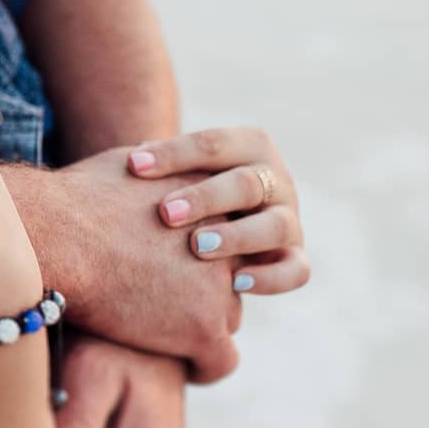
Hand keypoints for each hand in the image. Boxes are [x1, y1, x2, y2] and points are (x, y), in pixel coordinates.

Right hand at [37, 147, 242, 382]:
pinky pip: (221, 360)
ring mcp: (220, 284)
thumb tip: (142, 163)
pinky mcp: (204, 326)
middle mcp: (228, 239)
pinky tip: (185, 368)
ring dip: (200, 325)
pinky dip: (204, 367)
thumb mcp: (128, 165)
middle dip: (204, 288)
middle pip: (230, 276)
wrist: (60, 233)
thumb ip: (153, 171)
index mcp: (212, 199)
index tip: (177, 265)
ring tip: (169, 337)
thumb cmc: (73, 200)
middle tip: (170, 301)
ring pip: (225, 318)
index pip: (225, 234)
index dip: (200, 252)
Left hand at [129, 127, 310, 295]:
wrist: (225, 218)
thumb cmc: (188, 187)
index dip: (174, 153)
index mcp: (249, 146)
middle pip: (246, 184)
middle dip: (205, 198)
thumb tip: (132, 163)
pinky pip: (295, 270)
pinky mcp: (294, 255)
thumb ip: (161, 164)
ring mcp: (289, 218)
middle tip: (166, 213)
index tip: (134, 166)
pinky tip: (236, 283)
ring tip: (197, 247)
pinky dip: (270, 278)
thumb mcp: (180, 169)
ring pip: (275, 226)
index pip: (214, 144)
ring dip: (237, 236)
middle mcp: (276, 180)